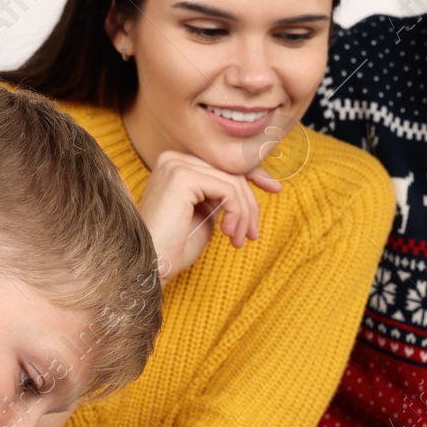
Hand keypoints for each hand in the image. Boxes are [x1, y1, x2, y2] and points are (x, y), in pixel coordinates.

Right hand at [141, 149, 282, 278]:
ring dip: (244, 214)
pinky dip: (237, 213)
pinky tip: (229, 234)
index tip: (276, 189)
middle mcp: (173, 159)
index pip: (223, 164)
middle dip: (250, 204)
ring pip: (233, 181)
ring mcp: (176, 165)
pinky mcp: (182, 177)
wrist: (151, 267)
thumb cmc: (174, 248)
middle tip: (252, 235)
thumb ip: (222, 196)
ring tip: (239, 240)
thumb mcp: (205, 215)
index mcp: (176, 165)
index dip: (254, 175)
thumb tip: (250, 185)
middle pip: (231, 172)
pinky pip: (228, 189)